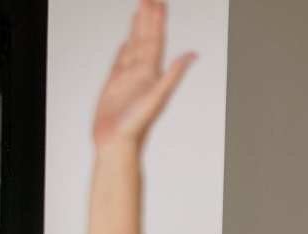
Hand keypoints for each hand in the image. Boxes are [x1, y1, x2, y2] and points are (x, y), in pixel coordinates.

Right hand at [91, 0, 193, 149]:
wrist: (117, 145)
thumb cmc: (136, 127)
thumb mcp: (157, 99)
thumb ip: (173, 75)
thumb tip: (192, 54)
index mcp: (151, 71)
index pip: (155, 38)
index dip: (155, 19)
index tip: (156, 1)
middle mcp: (142, 71)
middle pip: (145, 37)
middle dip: (147, 16)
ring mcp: (128, 77)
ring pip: (134, 45)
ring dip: (137, 27)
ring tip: (140, 10)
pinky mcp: (115, 85)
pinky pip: (121, 60)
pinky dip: (125, 47)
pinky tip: (127, 40)